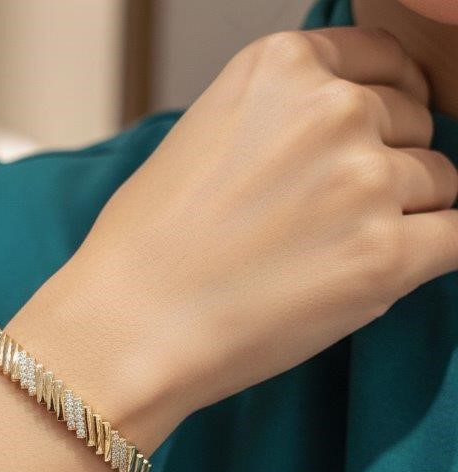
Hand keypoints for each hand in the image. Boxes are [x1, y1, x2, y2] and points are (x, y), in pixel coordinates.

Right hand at [7, 27, 457, 453]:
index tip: (367, 144)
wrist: (126, 325)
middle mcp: (332, 109)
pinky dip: (431, 254)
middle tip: (325, 220)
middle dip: (385, 166)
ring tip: (329, 258)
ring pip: (440, 183)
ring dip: (403, 216)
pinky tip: (383, 271)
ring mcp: (364, 182)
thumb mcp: (203, 138)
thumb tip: (340, 133)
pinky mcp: (385, 256)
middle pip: (414, 124)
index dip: (380, 110)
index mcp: (281, 67)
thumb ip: (279, 119)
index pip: (382, 64)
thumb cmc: (144, 247)